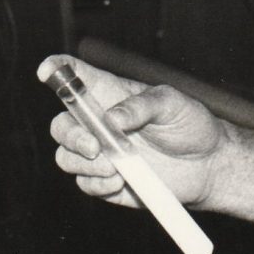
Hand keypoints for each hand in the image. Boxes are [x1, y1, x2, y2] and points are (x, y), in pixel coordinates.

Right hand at [41, 54, 228, 209]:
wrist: (207, 165)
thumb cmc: (190, 125)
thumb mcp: (173, 104)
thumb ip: (142, 105)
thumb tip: (111, 118)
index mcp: (112, 95)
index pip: (77, 78)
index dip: (57, 70)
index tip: (47, 70)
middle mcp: (99, 123)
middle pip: (61, 124)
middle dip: (70, 135)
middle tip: (95, 147)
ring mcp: (99, 154)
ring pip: (66, 156)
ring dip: (85, 163)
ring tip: (118, 168)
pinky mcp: (104, 180)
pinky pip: (84, 183)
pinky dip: (98, 184)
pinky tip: (121, 181)